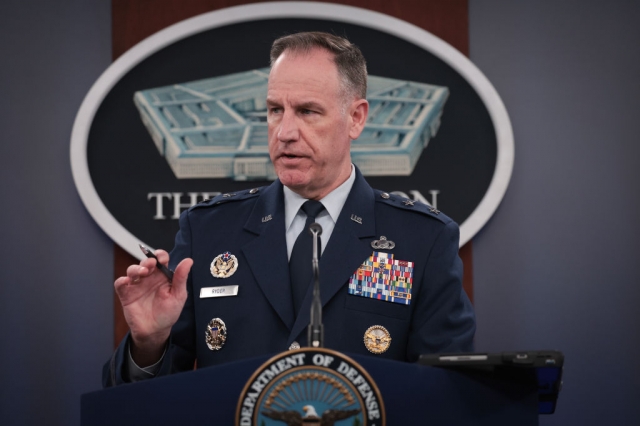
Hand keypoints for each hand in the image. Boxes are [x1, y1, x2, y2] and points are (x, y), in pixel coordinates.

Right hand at [114, 249, 192, 365]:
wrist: (155, 331)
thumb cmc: (168, 313)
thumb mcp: (178, 295)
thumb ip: (181, 278)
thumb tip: (188, 260)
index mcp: (163, 276)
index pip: (161, 260)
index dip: (160, 255)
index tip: (161, 258)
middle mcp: (149, 278)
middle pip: (146, 262)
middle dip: (147, 261)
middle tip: (151, 265)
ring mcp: (137, 285)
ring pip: (132, 270)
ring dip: (135, 269)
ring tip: (142, 273)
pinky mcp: (126, 294)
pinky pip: (120, 284)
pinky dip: (121, 281)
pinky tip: (126, 282)